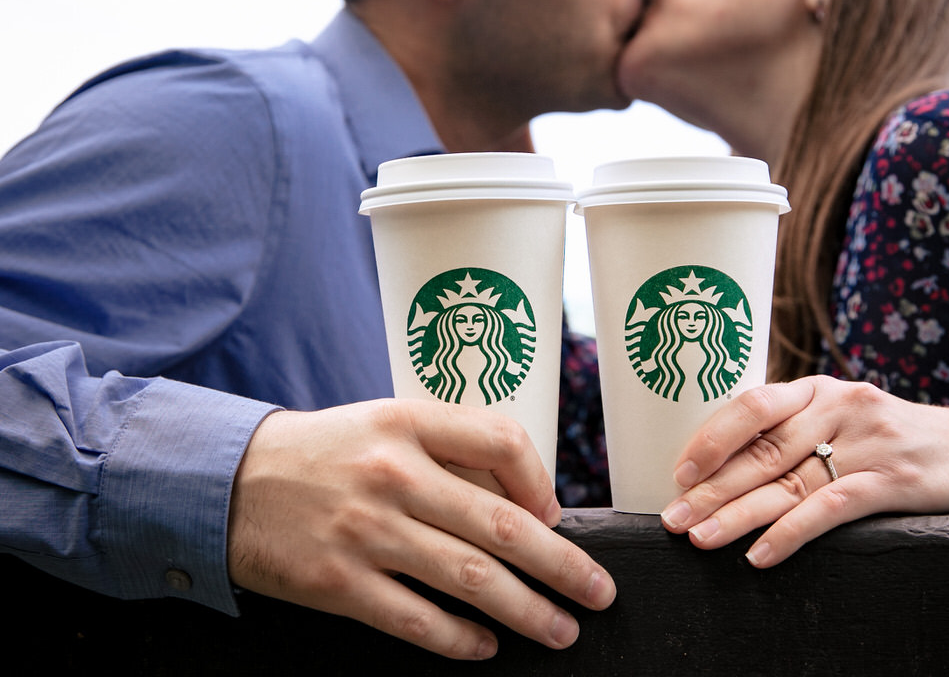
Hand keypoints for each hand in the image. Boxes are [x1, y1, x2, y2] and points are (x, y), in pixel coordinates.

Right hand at [227, 399, 615, 659]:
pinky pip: (415, 618)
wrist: (228, 482)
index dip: (543, 482)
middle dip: (562, 566)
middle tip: (599, 593)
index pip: (502, 441)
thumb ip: (451, 450)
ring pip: (469, 577)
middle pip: (501, 523)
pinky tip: (487, 647)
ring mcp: (366, 531)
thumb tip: (526, 502)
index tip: (556, 517)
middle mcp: (393, 474)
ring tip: (561, 630)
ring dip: (526, 611)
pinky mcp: (338, 583)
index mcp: (409, 423)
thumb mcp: (386, 424)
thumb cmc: (326, 452)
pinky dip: (459, 638)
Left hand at [660, 376, 948, 566]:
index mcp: (817, 389)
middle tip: (673, 519)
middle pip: (763, 451)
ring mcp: (866, 441)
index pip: (752, 406)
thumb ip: (793, 434)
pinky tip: (761, 556)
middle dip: (712, 488)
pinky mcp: (892, 479)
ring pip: (789, 481)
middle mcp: (838, 406)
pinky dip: (791, 533)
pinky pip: (830, 507)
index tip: (679, 472)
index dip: (711, 439)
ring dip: (738, 515)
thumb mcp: (842, 419)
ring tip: (700, 539)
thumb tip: (721, 468)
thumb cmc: (893, 438)